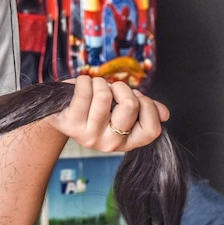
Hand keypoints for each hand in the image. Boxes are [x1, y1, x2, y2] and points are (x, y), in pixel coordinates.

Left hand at [43, 75, 169, 152]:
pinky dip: (83, 81)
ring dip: (100, 83)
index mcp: (127, 142)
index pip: (151, 129)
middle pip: (129, 105)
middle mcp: (110, 144)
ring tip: (94, 87)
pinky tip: (81, 84)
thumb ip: (145, 111)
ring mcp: (89, 136)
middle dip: (122, 88)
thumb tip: (164, 113)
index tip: (136, 97)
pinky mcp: (70, 125)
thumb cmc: (94, 109)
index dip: (147, 105)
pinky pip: (84, 91)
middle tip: (112, 88)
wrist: (59, 114)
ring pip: (104, 95)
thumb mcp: (120, 112)